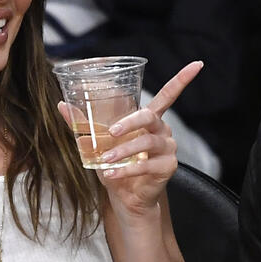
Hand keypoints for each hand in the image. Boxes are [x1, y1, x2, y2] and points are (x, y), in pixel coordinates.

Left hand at [81, 61, 202, 218]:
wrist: (124, 197)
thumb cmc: (114, 166)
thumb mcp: (97, 144)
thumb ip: (82, 124)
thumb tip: (62, 104)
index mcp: (149, 119)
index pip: (169, 94)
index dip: (183, 79)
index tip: (198, 64)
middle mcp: (162, 130)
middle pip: (150, 117)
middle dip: (130, 122)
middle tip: (111, 131)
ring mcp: (167, 149)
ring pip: (146, 142)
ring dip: (123, 152)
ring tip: (105, 161)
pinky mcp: (167, 168)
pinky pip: (146, 166)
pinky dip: (126, 171)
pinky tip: (112, 174)